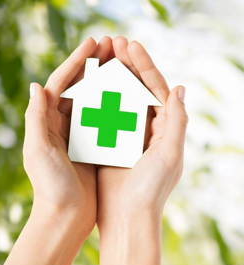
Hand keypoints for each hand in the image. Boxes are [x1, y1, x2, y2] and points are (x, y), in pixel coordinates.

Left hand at [0, 37, 112, 264]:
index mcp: (47, 122)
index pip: (61, 83)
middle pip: (79, 87)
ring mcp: (79, 134)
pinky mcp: (93, 146)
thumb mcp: (39, 151)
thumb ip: (35, 118)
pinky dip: (116, 105)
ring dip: (107, 81)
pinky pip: (106, 119)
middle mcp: (62, 124)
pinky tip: (129, 94)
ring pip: (95, 100)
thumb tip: (37, 85)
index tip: (94, 43)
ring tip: (122, 62)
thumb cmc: (51, 187)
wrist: (66, 216)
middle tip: (112, 45)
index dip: (76, 61)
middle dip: (94, 65)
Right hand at [97, 37, 187, 264]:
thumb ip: (177, 121)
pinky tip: (88, 85)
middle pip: (138, 90)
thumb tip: (180, 88)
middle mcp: (147, 129)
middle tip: (113, 43)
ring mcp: (127, 135)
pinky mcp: (110, 144)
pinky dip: (97, 99)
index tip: (130, 45)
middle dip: (127, 65)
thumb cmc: (150, 190)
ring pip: (119, 99)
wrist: (127, 218)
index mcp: (164, 128)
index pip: (156, 89)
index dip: (145, 65)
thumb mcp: (170, 154)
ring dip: (111, 77)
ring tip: (101, 57)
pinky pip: (103, 116)